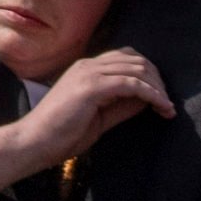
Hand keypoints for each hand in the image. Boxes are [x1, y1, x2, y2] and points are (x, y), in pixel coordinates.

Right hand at [27, 50, 174, 169]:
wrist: (33, 141)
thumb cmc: (61, 134)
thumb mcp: (99, 117)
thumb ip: (121, 105)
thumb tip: (147, 99)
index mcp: (86, 69)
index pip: (126, 58)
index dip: (148, 74)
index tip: (160, 98)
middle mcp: (88, 65)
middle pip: (136, 60)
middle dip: (158, 80)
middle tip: (167, 104)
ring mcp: (88, 73)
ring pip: (137, 69)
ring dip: (158, 88)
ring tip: (167, 108)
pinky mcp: (91, 87)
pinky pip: (131, 84)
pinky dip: (151, 95)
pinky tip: (162, 107)